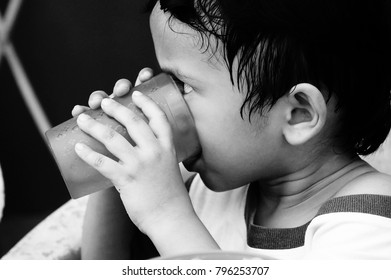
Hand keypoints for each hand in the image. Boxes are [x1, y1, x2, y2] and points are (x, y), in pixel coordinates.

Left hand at [74, 73, 194, 234]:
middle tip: (103, 101)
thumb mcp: (170, 169)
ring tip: (81, 118)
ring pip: (112, 138)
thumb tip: (138, 155)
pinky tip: (77, 147)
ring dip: (94, 125)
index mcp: (167, 148)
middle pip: (133, 121)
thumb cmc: (171, 197)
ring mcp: (140, 164)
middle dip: (115, 107)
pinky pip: (101, 162)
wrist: (171, 219)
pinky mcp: (126, 179)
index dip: (147, 102)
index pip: (158, 118)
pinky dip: (87, 154)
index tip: (136, 93)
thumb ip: (157, 159)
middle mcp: (154, 151)